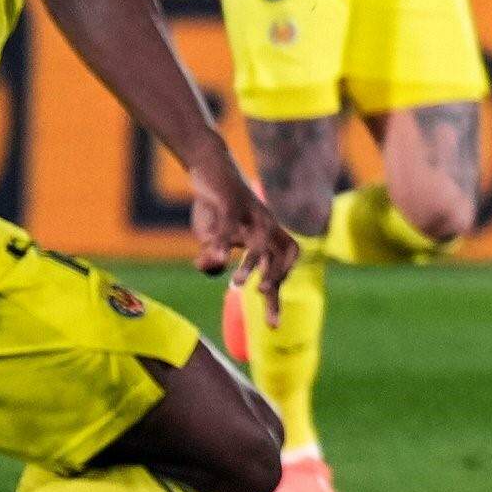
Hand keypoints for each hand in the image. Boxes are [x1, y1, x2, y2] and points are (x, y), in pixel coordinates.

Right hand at [189, 153, 299, 326]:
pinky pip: (229, 225)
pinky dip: (222, 242)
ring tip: (238, 286)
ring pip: (259, 241)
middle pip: (281, 256)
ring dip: (250, 265)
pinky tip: (217, 258)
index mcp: (267, 237)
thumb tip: (212, 268)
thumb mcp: (211, 238)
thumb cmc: (215, 206)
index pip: (281, 267)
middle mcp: (266, 225)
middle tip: (264, 298)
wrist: (210, 167)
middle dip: (276, 281)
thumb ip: (211, 259)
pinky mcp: (230, 202)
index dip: (279, 292)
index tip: (272, 323)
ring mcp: (251, 213)